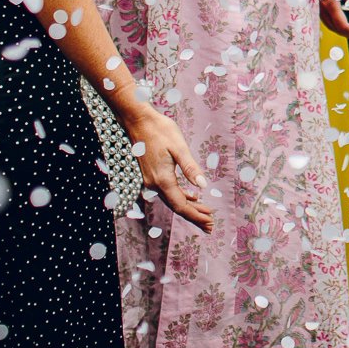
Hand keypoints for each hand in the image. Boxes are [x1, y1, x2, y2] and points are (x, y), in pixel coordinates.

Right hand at [115, 100, 213, 231]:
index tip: (210, 222)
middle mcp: (154, 184)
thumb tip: (203, 186)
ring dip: (189, 208)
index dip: (196, 215)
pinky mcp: (150, 175)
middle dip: (194, 216)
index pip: (181, 205)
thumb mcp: (179, 147)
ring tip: (205, 214)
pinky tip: (192, 197)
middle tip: (211, 226)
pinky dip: (181, 197)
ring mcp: (150, 181)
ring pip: (172, 200)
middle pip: (176, 206)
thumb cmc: (160, 130)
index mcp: (162, 179)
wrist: (137, 121)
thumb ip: (190, 168)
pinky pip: (167, 192)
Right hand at [314, 0, 348, 39]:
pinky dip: (338, 27)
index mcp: (330, 4)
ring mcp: (318, 11)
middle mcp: (322, 11)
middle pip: (337, 29)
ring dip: (344, 31)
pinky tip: (345, 25)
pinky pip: (328, 22)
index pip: (343, 25)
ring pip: (332, 27)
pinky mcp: (317, 10)